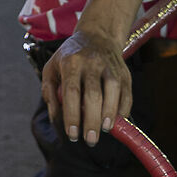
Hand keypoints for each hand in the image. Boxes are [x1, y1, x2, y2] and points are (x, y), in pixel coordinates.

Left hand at [42, 24, 130, 144]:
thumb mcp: (52, 67)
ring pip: (113, 92)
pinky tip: (116, 121)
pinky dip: (123, 110)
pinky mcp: (124, 73)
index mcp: (70, 62)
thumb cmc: (70, 57)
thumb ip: (50, 92)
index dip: (72, 115)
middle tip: (90, 140)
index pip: (71, 91)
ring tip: (104, 130)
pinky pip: (126, 94)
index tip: (72, 134)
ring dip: (109, 114)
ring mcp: (110, 67)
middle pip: (93, 95)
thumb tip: (56, 117)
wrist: (97, 36)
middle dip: (92, 121)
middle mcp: (91, 63)